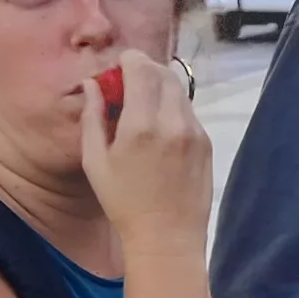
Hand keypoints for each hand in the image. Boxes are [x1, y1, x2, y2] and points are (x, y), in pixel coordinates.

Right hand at [76, 49, 209, 241]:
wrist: (167, 237)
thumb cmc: (122, 202)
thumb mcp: (95, 161)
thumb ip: (93, 116)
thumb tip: (92, 84)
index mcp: (141, 125)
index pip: (141, 68)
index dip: (129, 60)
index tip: (118, 67)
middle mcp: (173, 121)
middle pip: (163, 73)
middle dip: (145, 70)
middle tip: (129, 84)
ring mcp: (195, 131)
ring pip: (179, 90)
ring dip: (160, 88)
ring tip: (142, 107)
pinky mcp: (206, 142)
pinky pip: (189, 111)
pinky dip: (173, 107)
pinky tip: (160, 129)